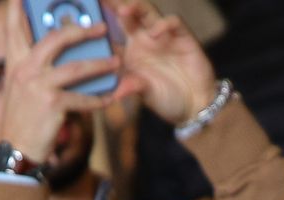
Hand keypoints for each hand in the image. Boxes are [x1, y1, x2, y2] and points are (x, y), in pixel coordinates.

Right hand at [0, 0, 120, 163]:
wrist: (16, 153)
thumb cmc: (23, 120)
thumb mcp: (21, 89)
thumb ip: (35, 68)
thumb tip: (61, 53)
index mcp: (16, 63)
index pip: (15, 27)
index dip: (18, 7)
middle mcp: (25, 70)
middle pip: (56, 39)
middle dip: (81, 30)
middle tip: (101, 27)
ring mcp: (38, 86)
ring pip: (77, 68)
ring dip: (100, 64)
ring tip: (117, 62)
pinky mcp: (52, 105)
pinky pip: (83, 98)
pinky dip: (99, 99)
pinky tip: (110, 98)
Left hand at [113, 1, 218, 126]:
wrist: (195, 105)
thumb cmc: (166, 99)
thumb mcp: (145, 94)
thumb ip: (131, 87)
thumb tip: (114, 94)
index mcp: (131, 50)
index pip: (113, 31)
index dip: (101, 20)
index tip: (89, 8)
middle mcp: (145, 39)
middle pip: (129, 14)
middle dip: (116, 4)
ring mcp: (163, 36)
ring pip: (148, 12)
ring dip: (136, 7)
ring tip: (123, 11)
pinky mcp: (182, 37)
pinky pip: (173, 22)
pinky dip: (164, 24)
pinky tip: (155, 33)